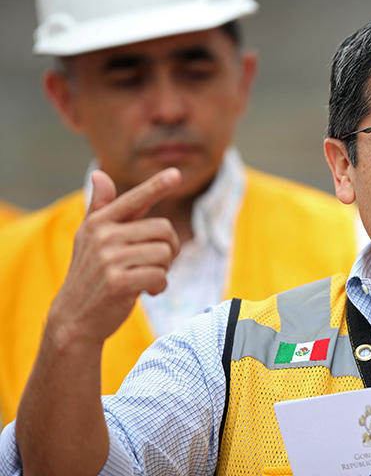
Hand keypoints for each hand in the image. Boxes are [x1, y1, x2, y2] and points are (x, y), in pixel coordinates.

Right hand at [47, 168, 180, 347]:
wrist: (74, 319)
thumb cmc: (90, 276)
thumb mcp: (90, 239)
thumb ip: (100, 208)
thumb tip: (100, 174)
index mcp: (99, 222)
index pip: (134, 199)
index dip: (157, 186)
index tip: (176, 173)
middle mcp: (103, 236)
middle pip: (164, 230)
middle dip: (168, 249)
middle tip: (154, 264)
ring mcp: (109, 259)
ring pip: (165, 254)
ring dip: (163, 270)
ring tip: (146, 278)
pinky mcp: (119, 282)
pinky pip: (160, 276)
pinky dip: (160, 287)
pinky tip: (146, 292)